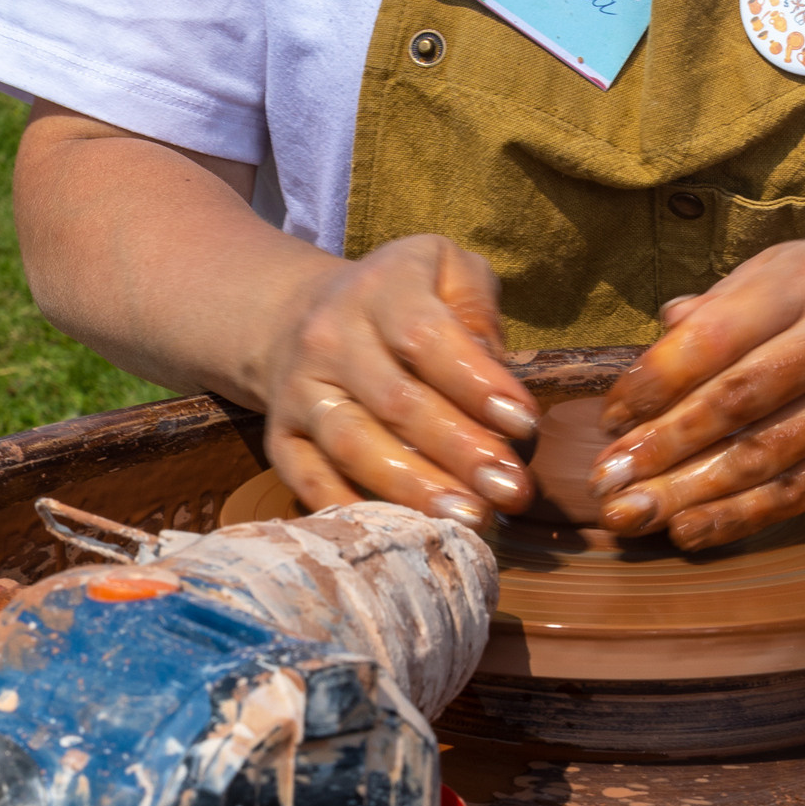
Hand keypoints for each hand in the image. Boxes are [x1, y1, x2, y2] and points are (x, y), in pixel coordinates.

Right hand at [263, 234, 538, 525]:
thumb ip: (477, 309)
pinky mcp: (280, 437)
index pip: (425, 336)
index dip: (475, 382)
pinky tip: (402, 534)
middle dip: (459, 450)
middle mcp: (330, 335)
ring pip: (353, 445)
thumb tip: (496, 375)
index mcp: (381, 287)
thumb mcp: (447, 271)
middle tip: (510, 489)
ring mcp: (299, 389)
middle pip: (395, 400)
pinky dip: (352, 510)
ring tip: (470, 517)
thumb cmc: (403, 298)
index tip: (524, 423)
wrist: (301, 313)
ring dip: (414, 488)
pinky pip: (308, 479)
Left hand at [587, 241, 804, 550]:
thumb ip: (728, 303)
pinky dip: (740, 516)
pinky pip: (800, 492)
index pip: (713, 334)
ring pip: (761, 454)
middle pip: (732, 400)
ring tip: (633, 515)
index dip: (654, 381)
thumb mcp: (797, 279)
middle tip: (606, 482)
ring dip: (687, 490)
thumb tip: (661, 330)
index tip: (611, 418)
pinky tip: (692, 530)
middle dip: (659, 445)